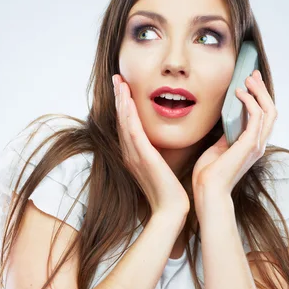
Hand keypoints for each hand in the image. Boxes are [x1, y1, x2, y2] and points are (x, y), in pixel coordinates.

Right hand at [113, 74, 189, 216]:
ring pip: (124, 122)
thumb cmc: (170, 192)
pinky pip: (133, 131)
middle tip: (117, 78)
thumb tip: (164, 142)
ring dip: (121, 101)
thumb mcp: (163, 167)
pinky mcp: (143, 157)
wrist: (171, 210)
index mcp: (134, 156)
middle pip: (121, 121)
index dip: (123, 106)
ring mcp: (134, 156)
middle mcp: (130, 154)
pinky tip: (126, 100)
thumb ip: (159, 153)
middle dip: (119, 98)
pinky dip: (128, 115)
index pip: (126, 126)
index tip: (124, 88)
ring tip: (119, 82)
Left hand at [191, 69, 277, 205]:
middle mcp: (258, 145)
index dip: (259, 98)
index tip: (250, 83)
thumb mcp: (218, 150)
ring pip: (269, 110)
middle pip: (270, 111)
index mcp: (251, 146)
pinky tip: (238, 93)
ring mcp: (257, 145)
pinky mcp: (250, 144)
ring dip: (259, 92)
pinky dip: (250, 101)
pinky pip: (257, 116)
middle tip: (252, 75)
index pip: (262, 117)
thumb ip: (226, 137)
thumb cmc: (208, 175)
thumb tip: (226, 123)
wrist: (208, 191)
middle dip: (262, 90)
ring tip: (247, 79)